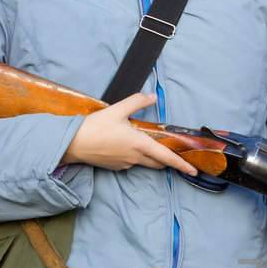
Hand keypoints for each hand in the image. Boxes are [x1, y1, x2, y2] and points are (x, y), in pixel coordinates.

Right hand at [61, 93, 199, 173]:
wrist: (73, 144)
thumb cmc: (95, 127)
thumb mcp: (117, 109)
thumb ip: (137, 102)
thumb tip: (153, 97)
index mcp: (139, 144)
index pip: (166, 157)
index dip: (182, 164)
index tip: (193, 171)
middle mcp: (135, 157)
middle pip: (158, 162)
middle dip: (168, 160)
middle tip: (174, 154)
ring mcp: (125, 164)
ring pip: (145, 162)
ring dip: (151, 157)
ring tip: (147, 144)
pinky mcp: (116, 167)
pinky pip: (131, 162)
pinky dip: (135, 156)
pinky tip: (125, 145)